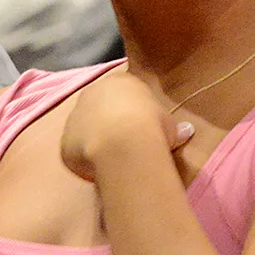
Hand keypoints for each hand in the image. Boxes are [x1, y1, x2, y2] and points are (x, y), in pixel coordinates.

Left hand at [60, 63, 193, 183]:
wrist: (122, 142)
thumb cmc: (150, 125)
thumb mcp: (168, 124)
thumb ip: (173, 127)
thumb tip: (189, 131)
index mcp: (119, 83)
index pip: (124, 91)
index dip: (133, 109)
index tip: (142, 125)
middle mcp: (91, 94)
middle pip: (100, 108)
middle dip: (110, 124)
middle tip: (127, 143)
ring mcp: (74, 117)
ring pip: (85, 130)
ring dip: (97, 142)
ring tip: (115, 160)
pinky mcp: (65, 143)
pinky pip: (78, 152)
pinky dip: (88, 161)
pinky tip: (102, 171)